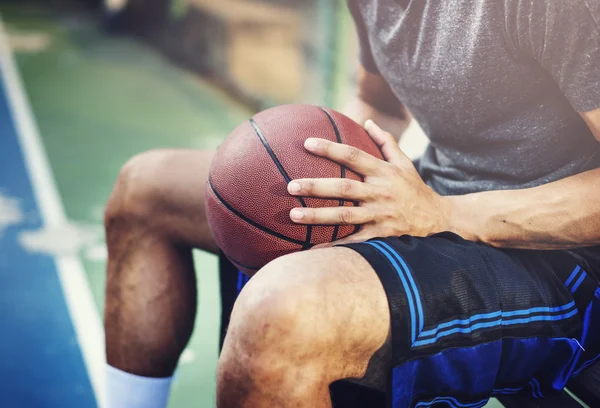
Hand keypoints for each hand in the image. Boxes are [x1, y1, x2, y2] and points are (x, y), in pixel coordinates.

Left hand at [287, 120, 449, 246]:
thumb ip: (386, 142)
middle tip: (290, 186)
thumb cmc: (414, 188)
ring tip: (293, 216)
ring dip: (318, 217)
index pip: (353, 156)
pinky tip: (312, 248)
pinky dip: (334, 246)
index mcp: (383, 172)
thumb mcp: (405, 163)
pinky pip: (354, 242)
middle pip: (344, 188)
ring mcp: (380, 215)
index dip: (330, 149)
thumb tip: (367, 122)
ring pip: (345, 216)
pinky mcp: (381, 235)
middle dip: (315, 186)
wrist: (438, 219)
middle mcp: (380, 193)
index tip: (306, 143)